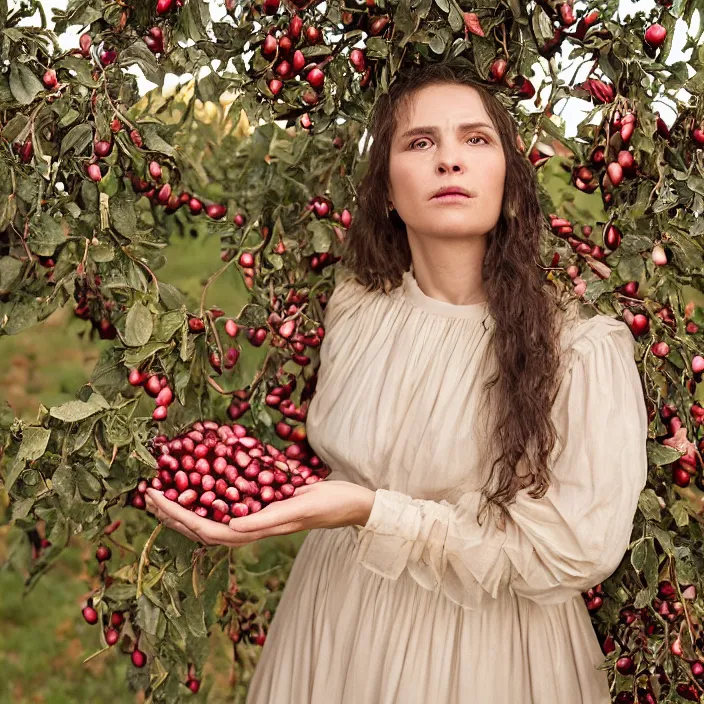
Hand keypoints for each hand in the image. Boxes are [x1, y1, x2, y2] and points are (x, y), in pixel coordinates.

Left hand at [144, 481, 375, 546]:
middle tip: (147, 493)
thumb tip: (232, 528)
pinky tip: (197, 486)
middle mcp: (251, 528)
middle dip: (171, 513)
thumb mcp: (300, 507)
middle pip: (201, 526)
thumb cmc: (330, 505)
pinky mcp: (261, 507)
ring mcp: (255, 519)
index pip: (207, 529)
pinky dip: (204, 498)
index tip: (155, 496)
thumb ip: (266, 520)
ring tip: (162, 493)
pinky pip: (225, 507)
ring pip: (210, 519)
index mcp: (257, 530)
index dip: (178, 515)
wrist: (352, 504)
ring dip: (184, 508)